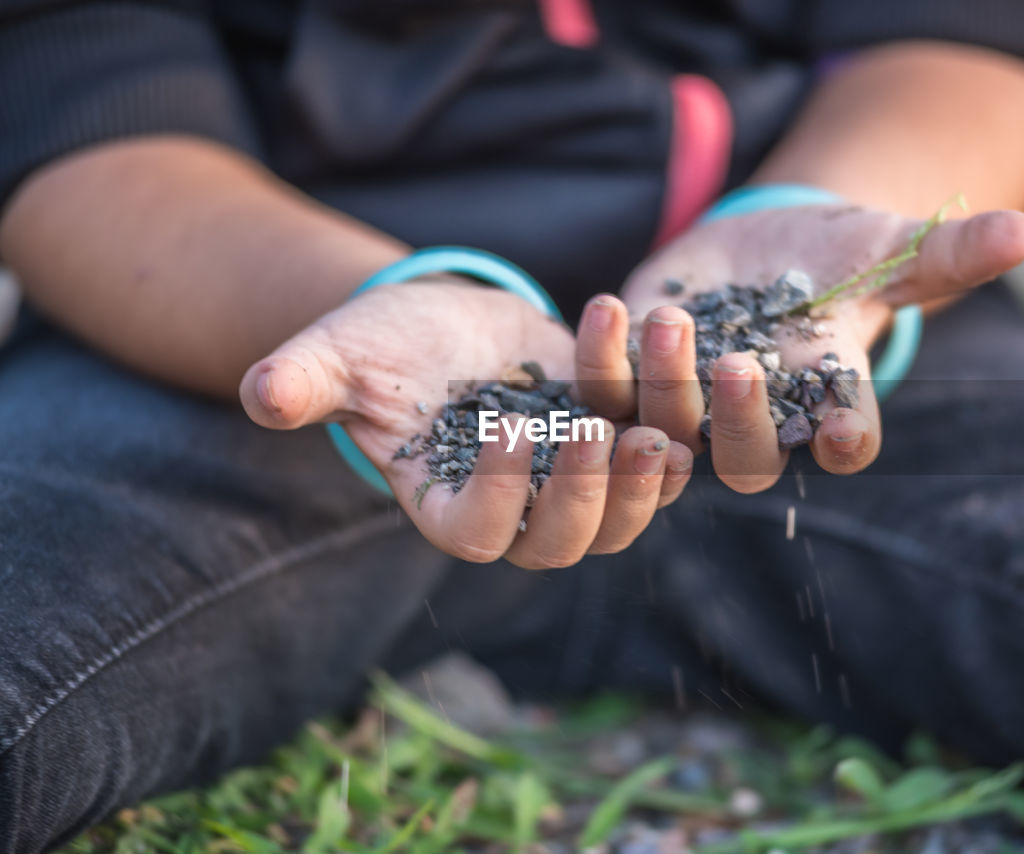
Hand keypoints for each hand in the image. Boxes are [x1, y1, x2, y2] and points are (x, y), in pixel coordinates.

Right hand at [240, 278, 692, 566]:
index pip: (475, 533)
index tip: (507, 429)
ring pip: (621, 518)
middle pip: (561, 542)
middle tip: (601, 438)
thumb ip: (304, 380)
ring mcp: (568, 482)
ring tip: (657, 433)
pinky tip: (684, 402)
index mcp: (445, 504)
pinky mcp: (611, 443)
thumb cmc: (381, 346)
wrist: (443, 323)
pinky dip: (672, 436)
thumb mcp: (338, 354)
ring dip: (644, 485)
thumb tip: (260, 393)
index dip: (497, 495)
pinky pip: (654, 463)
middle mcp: (514, 509)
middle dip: (586, 497)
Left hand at [573, 203, 1023, 491]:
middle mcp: (756, 416)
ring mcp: (690, 401)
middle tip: (743, 366)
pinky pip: (608, 389)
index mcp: (825, 398)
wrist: (764, 243)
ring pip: (671, 427)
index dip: (843, 440)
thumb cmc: (840, 252)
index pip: (844, 438)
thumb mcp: (891, 245)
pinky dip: (602, 359)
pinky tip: (609, 308)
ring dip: (666, 383)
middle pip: (747, 456)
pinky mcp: (634, 374)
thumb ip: (950, 251)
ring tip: (674, 319)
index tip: (841, 433)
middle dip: (743, 420)